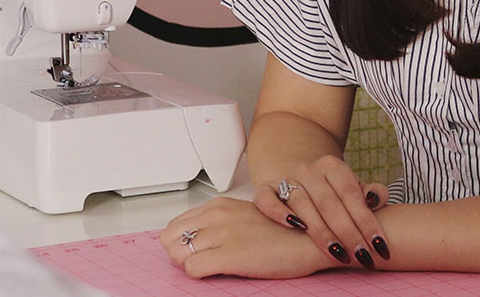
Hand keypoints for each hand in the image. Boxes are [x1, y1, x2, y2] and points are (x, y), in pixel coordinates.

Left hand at [161, 197, 332, 279]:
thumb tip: (198, 237)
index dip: (182, 241)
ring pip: (178, 254)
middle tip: (198, 260)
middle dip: (179, 252)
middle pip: (170, 238)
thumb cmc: (283, 232)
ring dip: (189, 263)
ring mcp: (222, 235)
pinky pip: (192, 269)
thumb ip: (220, 221)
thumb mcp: (245, 216)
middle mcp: (217, 216)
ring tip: (211, 266)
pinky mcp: (229, 255)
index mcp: (220, 205)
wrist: (309, 240)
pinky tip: (218, 272)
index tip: (194, 249)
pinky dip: (199, 274)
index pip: (177, 223)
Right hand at [254, 154, 390, 269]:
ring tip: (337, 252)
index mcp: (333, 166)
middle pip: (329, 203)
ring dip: (320, 231)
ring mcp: (286, 178)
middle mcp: (308, 170)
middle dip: (347, 232)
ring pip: (302, 204)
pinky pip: (267, 200)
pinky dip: (278, 212)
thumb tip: (376, 198)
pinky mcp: (266, 189)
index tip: (379, 244)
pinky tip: (296, 227)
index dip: (366, 220)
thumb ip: (373, 193)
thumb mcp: (355, 190)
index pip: (351, 194)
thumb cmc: (335, 192)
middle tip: (361, 255)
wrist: (302, 181)